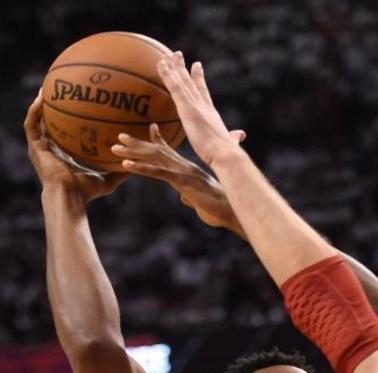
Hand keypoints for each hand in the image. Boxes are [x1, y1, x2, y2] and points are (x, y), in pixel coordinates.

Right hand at [24, 91, 127, 201]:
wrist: (70, 197)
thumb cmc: (87, 192)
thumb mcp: (108, 179)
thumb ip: (120, 171)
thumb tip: (136, 162)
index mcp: (62, 156)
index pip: (64, 136)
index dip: (67, 123)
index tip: (76, 110)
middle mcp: (49, 150)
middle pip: (49, 125)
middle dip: (53, 110)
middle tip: (61, 93)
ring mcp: (39, 148)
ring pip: (36, 121)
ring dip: (40, 105)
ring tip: (47, 89)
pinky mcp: (34, 147)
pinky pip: (31, 124)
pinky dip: (35, 110)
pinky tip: (42, 98)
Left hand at [111, 123, 247, 236]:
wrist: (231, 209)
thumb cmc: (219, 206)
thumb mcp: (200, 199)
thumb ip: (191, 196)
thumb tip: (185, 198)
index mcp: (189, 168)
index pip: (171, 150)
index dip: (158, 138)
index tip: (150, 127)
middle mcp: (185, 166)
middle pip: (157, 150)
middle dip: (137, 143)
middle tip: (119, 136)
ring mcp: (183, 171)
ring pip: (154, 157)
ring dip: (133, 152)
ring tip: (114, 148)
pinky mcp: (181, 180)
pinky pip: (158, 172)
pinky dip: (140, 167)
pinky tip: (125, 165)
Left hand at [155, 52, 239, 167]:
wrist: (225, 153)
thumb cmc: (226, 153)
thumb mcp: (229, 141)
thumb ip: (233, 137)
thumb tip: (241, 135)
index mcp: (211, 113)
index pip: (203, 91)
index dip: (199, 78)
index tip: (196, 65)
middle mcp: (203, 105)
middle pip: (191, 82)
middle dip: (184, 68)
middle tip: (177, 54)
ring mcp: (195, 105)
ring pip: (182, 82)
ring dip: (173, 67)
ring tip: (165, 56)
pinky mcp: (188, 109)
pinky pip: (175, 88)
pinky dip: (168, 75)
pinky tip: (161, 65)